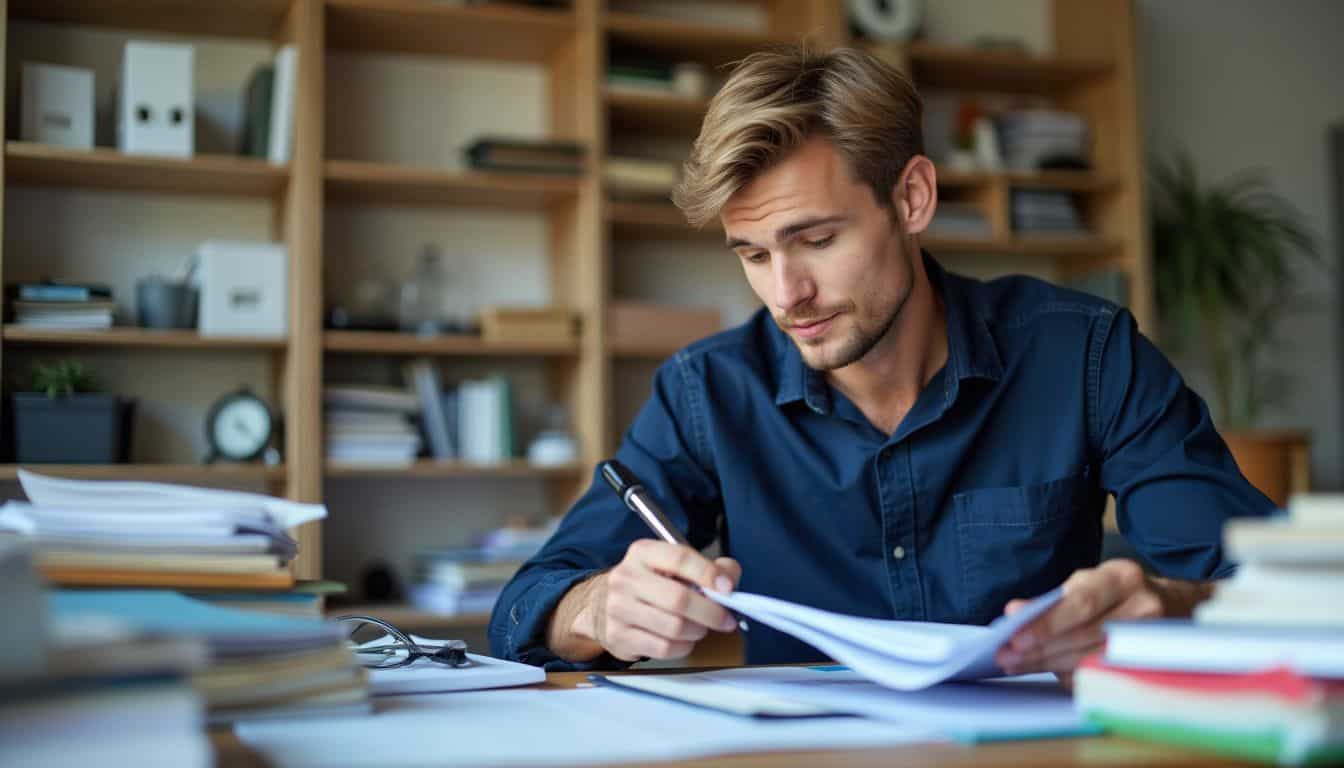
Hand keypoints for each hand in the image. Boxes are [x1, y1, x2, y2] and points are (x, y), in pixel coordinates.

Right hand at [584, 540, 740, 661]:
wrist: (603, 605)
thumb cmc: (650, 584)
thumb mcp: (675, 566)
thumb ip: (709, 567)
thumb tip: (730, 580)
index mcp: (642, 553)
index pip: (680, 559)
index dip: (708, 574)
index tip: (728, 589)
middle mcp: (626, 577)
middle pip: (679, 599)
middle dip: (711, 612)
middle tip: (726, 619)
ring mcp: (619, 608)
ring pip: (673, 627)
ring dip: (697, 631)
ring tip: (701, 628)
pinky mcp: (619, 636)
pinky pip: (663, 648)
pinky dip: (682, 647)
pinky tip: (683, 640)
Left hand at [994, 559, 1171, 686]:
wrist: (1174, 606)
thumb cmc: (1118, 592)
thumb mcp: (1091, 582)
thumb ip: (1055, 600)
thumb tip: (1014, 614)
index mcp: (1123, 578)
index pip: (1082, 604)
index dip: (1048, 623)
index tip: (1016, 636)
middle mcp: (1143, 607)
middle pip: (1083, 635)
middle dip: (1040, 648)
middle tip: (1005, 655)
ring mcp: (1150, 638)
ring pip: (1090, 658)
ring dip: (1048, 664)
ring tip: (1015, 664)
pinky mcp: (1148, 663)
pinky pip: (1101, 674)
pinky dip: (1069, 674)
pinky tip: (1047, 671)